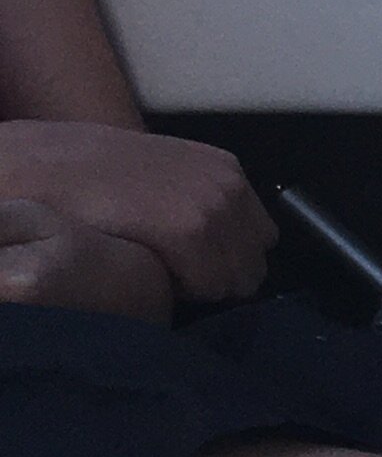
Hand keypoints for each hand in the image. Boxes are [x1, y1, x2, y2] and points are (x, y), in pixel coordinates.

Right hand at [0, 124, 273, 301]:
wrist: (46, 166)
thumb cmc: (96, 178)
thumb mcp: (163, 180)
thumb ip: (198, 206)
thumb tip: (222, 250)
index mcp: (226, 171)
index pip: (259, 240)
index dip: (226, 260)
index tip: (189, 263)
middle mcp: (230, 184)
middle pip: (253, 264)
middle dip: (219, 276)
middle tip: (171, 269)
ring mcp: (213, 205)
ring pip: (235, 280)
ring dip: (201, 286)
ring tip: (156, 266)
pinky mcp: (189, 228)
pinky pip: (210, 284)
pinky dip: (185, 290)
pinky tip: (147, 268)